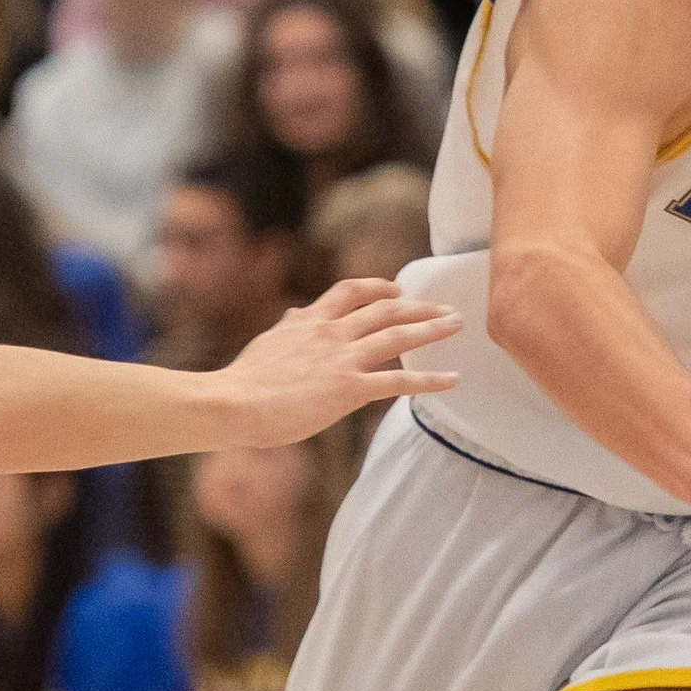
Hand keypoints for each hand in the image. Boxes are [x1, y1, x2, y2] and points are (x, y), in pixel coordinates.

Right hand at [225, 277, 461, 444]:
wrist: (234, 402)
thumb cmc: (245, 381)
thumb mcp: (268, 342)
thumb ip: (288, 328)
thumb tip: (294, 314)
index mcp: (309, 320)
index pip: (350, 291)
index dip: (379, 287)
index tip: (398, 290)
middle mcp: (331, 332)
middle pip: (384, 309)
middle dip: (419, 307)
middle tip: (445, 309)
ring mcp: (342, 359)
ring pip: (397, 336)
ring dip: (431, 329)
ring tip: (456, 326)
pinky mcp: (349, 388)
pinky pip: (399, 381)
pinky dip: (429, 380)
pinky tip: (451, 380)